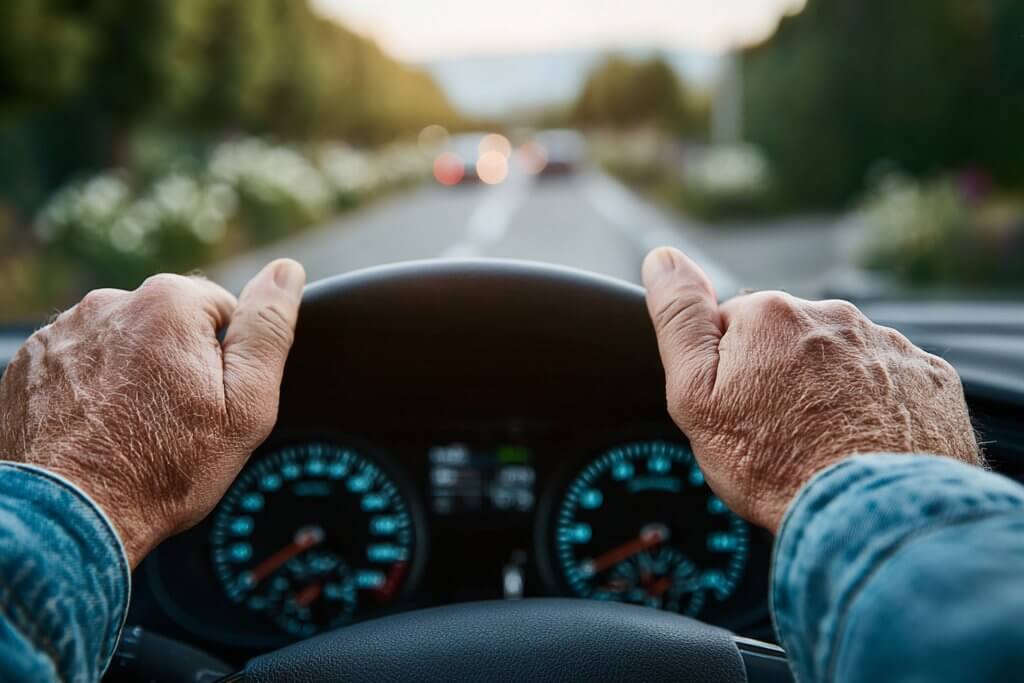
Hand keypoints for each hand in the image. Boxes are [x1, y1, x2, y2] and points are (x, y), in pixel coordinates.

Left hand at [0, 259, 304, 565]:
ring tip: (131, 428)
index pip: (221, 310)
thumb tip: (286, 270)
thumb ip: (268, 329)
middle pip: (168, 324)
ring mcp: (61, 332)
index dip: (226, 360)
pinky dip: (91, 388)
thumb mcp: (246, 404)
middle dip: (177, 362)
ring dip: (132, 373)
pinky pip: (79, 362)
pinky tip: (97, 428)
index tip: (212, 401)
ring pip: (122, 342)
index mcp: (169, 304)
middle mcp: (108, 303)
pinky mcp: (29, 362)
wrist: (70, 518)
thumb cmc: (166, 467)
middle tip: (174, 422)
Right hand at [642, 247, 978, 531]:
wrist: (870, 513)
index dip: (727, 372)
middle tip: (778, 432)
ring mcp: (887, 345)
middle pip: (789, 340)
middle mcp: (833, 316)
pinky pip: (891, 382)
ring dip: (830, 390)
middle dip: (780, 375)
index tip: (737, 410)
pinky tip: (864, 443)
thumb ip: (679, 319)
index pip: (733, 327)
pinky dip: (877, 405)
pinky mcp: (930, 378)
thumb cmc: (772, 462)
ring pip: (841, 360)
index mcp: (770, 314)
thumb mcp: (696, 395)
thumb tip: (663, 258)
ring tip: (824, 443)